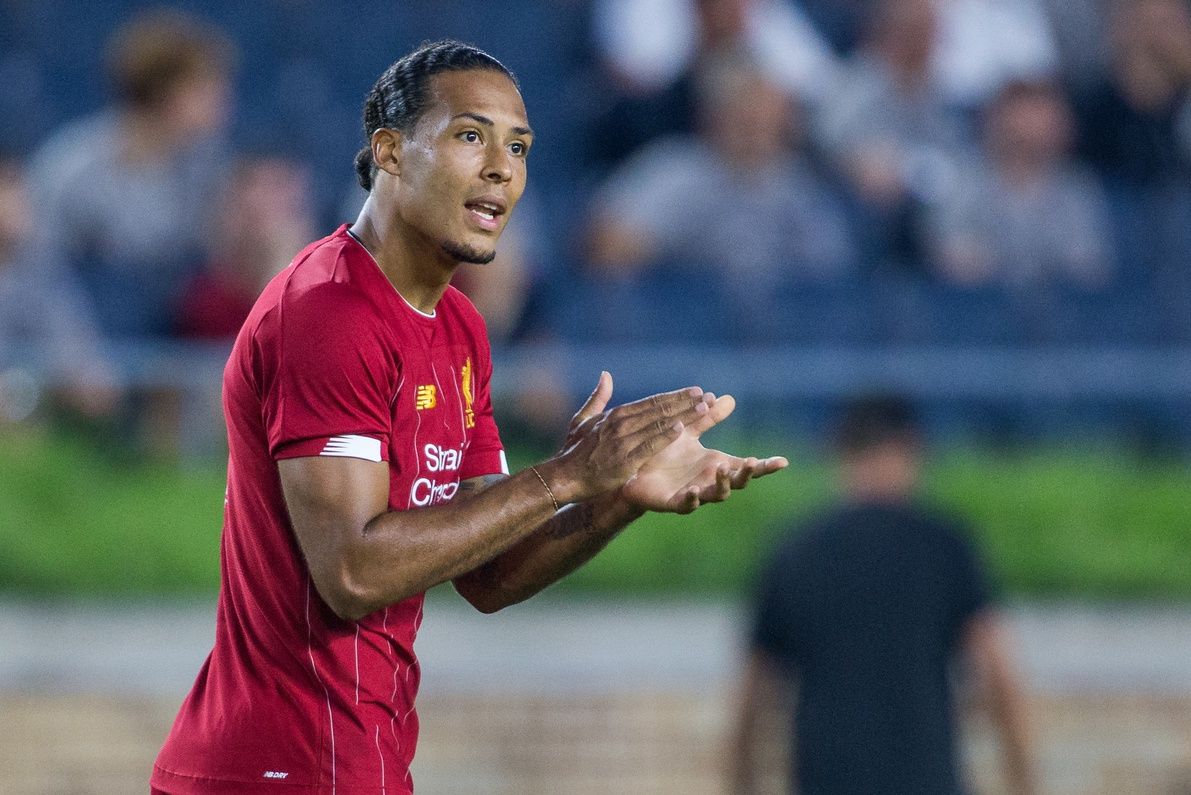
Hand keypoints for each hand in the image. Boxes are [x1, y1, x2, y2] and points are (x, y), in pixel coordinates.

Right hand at [543, 372, 711, 504]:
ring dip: (683, 415)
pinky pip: (649, 446)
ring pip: (658, 424)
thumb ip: (598, 397)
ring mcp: (623, 441)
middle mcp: (621, 424)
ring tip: (704, 409)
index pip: (652, 402)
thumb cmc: (574, 450)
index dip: (675, 396)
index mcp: (616, 414)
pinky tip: (681, 430)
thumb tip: (605, 375)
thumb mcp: (583, 420)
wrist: (564, 476)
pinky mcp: (624, 460)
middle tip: (706, 396)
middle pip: (659, 410)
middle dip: (685, 402)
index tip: (695, 391)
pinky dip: (664, 436)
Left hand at [621, 393, 787, 513]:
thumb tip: (728, 398)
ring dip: (722, 484)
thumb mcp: (687, 430)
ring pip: (716, 495)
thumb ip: (707, 417)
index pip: (746, 466)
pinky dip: (692, 499)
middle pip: (737, 482)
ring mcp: (694, 493)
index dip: (765, 466)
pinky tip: (693, 490)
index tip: (784, 461)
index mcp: (715, 463)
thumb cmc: (663, 452)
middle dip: (746, 474)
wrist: (633, 470)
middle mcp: (709, 480)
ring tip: (722, 469)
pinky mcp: (673, 502)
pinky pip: (686, 504)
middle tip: (751, 463)